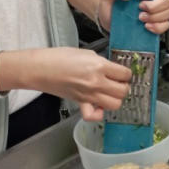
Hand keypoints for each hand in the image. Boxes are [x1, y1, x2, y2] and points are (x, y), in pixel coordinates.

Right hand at [0, 47, 132, 121]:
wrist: (41, 69)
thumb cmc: (60, 57)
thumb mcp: (87, 53)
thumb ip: (102, 62)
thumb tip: (113, 69)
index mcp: (99, 66)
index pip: (125, 74)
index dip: (127, 73)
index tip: (124, 72)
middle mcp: (96, 83)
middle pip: (123, 91)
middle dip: (124, 86)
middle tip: (119, 82)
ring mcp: (88, 95)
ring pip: (114, 104)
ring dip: (116, 99)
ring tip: (111, 92)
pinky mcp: (80, 103)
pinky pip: (94, 116)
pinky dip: (99, 113)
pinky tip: (99, 105)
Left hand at [97, 0, 168, 34]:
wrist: (106, 20)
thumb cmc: (111, 4)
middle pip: (168, 0)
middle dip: (154, 6)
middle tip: (140, 8)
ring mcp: (157, 12)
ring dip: (155, 17)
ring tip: (140, 18)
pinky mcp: (156, 24)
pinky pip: (165, 25)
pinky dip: (157, 27)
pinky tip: (146, 27)